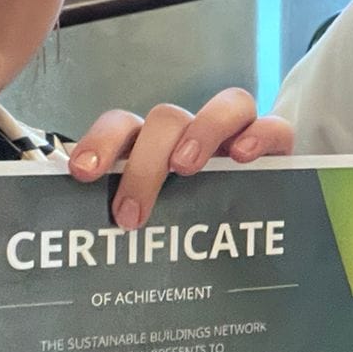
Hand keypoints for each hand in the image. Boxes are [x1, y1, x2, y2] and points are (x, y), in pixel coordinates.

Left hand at [66, 89, 294, 228]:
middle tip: (131, 214)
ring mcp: (236, 135)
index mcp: (154, 146)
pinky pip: (274, 127)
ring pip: (224, 105)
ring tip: (186, 169)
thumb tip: (76, 246)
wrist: (253, 242)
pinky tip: (244, 156)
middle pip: (167, 119)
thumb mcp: (154, 229)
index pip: (122, 125)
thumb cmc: (191, 235)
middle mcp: (193, 134)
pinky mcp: (276, 146)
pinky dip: (259, 135)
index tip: (83, 173)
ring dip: (202, 132)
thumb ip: (125, 223)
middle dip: (145, 163)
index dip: (100, 141)